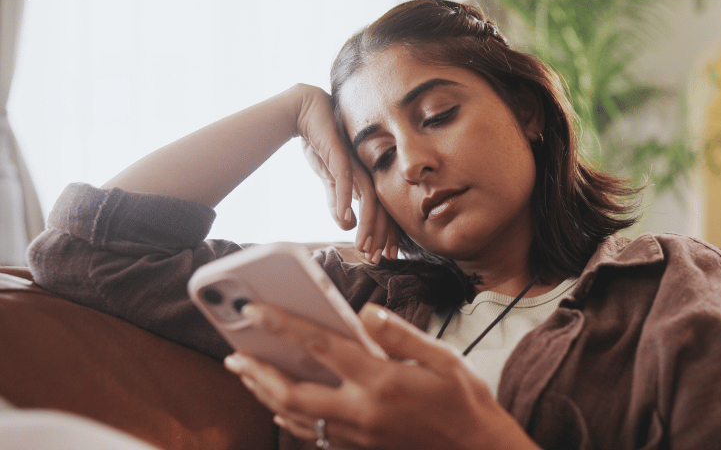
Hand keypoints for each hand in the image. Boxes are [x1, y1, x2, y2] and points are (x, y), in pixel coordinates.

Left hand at [224, 302, 539, 449]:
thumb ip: (401, 334)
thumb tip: (365, 312)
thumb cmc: (463, 400)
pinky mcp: (360, 448)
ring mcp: (358, 436)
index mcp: (382, 381)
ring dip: (265, 395)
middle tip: (234, 354)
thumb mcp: (443, 358)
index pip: (321, 348)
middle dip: (257, 372)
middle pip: (293, 393)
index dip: (282, 324)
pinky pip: (312, 435)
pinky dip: (288, 418)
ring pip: (296, 418)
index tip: (252, 308)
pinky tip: (279, 405)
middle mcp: (362, 412)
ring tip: (247, 374)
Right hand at [292, 84, 397, 261]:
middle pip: (382, 208)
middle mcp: (368, 172)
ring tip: (363, 246)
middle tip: (377, 259)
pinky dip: (346, 201)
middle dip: (380, 236)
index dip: (386, 234)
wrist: (307, 112)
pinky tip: (346, 219)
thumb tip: (346, 224)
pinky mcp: (340, 154)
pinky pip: (346, 181)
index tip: (385, 256)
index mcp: (369, 178)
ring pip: (369, 199)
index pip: (384, 210)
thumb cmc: (321, 143)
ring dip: (367, 225)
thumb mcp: (329, 179)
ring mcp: (357, 163)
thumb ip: (336, 201)